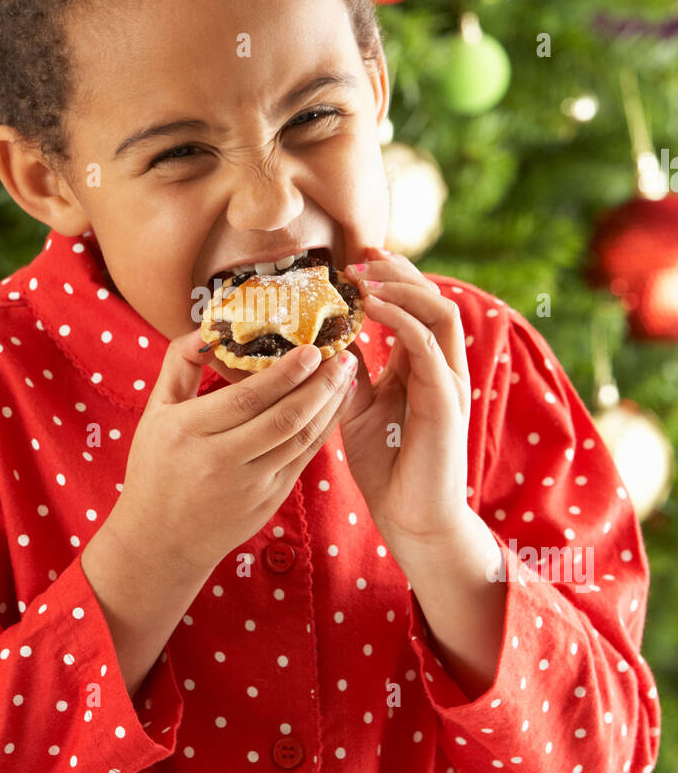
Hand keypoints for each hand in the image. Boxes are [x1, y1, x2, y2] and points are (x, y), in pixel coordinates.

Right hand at [115, 329, 357, 575]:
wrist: (160, 542)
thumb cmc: (156, 468)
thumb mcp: (155, 413)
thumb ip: (179, 366)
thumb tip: (208, 328)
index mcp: (187, 432)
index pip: (245, 399)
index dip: (284, 374)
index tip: (311, 349)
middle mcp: (218, 460)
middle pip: (281, 418)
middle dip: (319, 384)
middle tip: (343, 354)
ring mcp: (247, 485)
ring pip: (299, 439)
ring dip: (329, 405)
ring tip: (347, 374)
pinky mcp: (267, 501)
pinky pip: (303, 459)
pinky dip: (324, 430)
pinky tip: (336, 406)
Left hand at [337, 247, 471, 556]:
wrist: (412, 517)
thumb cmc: (387, 466)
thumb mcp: (358, 407)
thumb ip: (350, 372)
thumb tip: (324, 336)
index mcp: (424, 366)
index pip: (417, 305)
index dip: (392, 277)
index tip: (356, 259)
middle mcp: (442, 366)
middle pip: (434, 297)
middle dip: (398, 271)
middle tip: (359, 256)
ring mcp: (449, 381)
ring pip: (439, 311)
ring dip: (401, 287)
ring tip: (363, 277)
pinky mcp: (446, 400)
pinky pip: (428, 346)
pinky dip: (400, 320)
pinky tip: (370, 308)